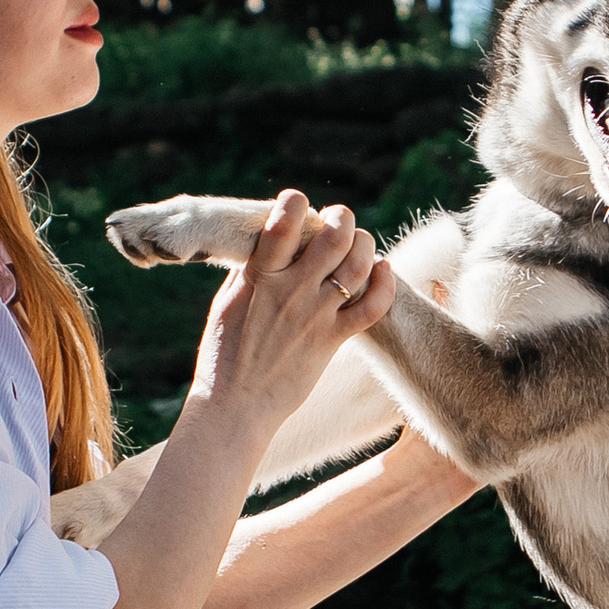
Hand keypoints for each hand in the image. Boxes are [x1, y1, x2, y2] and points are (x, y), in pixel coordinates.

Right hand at [186, 189, 392, 442]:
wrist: (234, 406)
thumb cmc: (224, 353)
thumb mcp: (228, 301)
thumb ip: (252, 270)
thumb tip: (271, 241)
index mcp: (259, 277)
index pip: (283, 222)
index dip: (296, 202)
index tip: (298, 204)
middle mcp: (291, 291)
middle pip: (334, 236)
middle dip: (342, 218)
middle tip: (338, 221)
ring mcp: (315, 316)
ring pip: (358, 265)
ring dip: (365, 244)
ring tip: (359, 242)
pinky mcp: (332, 340)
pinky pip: (372, 307)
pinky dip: (385, 284)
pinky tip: (384, 269)